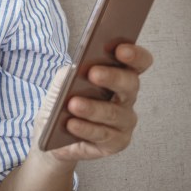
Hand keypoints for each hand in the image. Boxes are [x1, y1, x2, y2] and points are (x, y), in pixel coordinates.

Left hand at [33, 43, 153, 161]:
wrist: (52, 133)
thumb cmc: (63, 100)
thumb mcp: (63, 82)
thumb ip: (71, 72)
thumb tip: (76, 69)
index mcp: (118, 75)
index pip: (138, 63)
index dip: (135, 55)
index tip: (120, 49)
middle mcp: (127, 97)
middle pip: (130, 84)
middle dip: (112, 77)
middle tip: (93, 73)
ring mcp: (124, 121)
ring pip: (113, 113)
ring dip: (92, 108)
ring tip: (73, 104)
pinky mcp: (116, 142)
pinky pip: (102, 135)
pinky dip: (85, 128)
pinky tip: (71, 124)